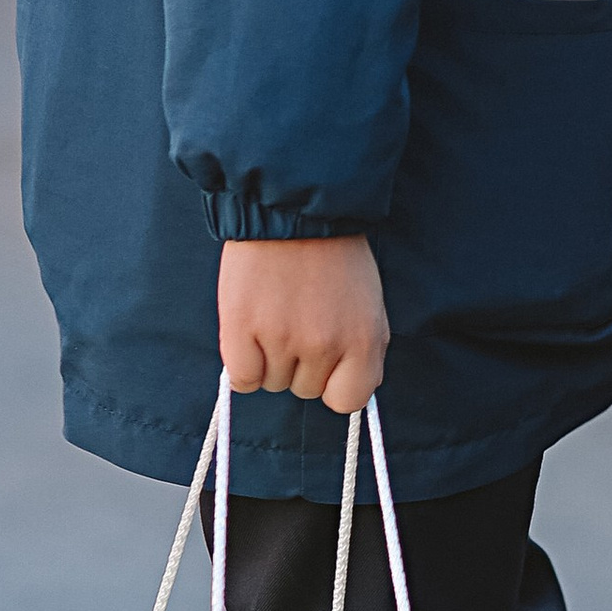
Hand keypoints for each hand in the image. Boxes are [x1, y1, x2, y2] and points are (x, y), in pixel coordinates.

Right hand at [219, 235, 388, 412]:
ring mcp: (282, 339)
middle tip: (298, 320)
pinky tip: (251, 331)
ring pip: (272, 383)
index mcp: (365, 340)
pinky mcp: (242, 329)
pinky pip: (242, 379)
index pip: (349, 400)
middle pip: (306, 390)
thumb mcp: (368, 304)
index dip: (334, 385)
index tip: (327, 365)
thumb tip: (348, 390)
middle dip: (301, 364)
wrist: (292, 210)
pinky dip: (242, 363)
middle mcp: (326, 345)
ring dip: (270, 359)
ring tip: (276, 314)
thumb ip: (362, 350)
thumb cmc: (334, 255)